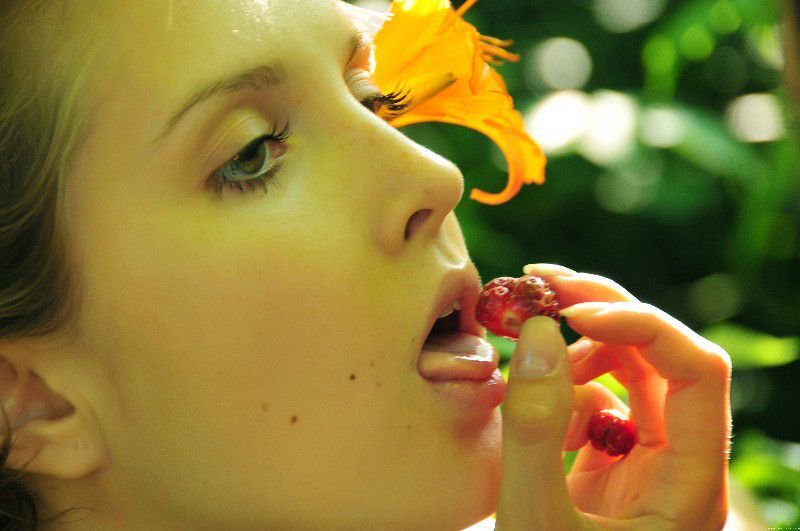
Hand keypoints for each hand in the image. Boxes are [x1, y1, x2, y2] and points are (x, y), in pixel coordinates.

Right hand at [494, 263, 731, 529]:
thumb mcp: (535, 522)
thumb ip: (536, 429)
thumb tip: (537, 335)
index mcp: (691, 485)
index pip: (699, 370)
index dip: (641, 325)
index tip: (569, 314)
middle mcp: (681, 465)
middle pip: (666, 357)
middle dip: (604, 311)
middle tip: (541, 285)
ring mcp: (649, 464)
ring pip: (633, 374)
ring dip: (582, 344)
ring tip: (529, 339)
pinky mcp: (616, 466)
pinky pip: (603, 402)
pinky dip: (568, 385)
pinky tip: (535, 399)